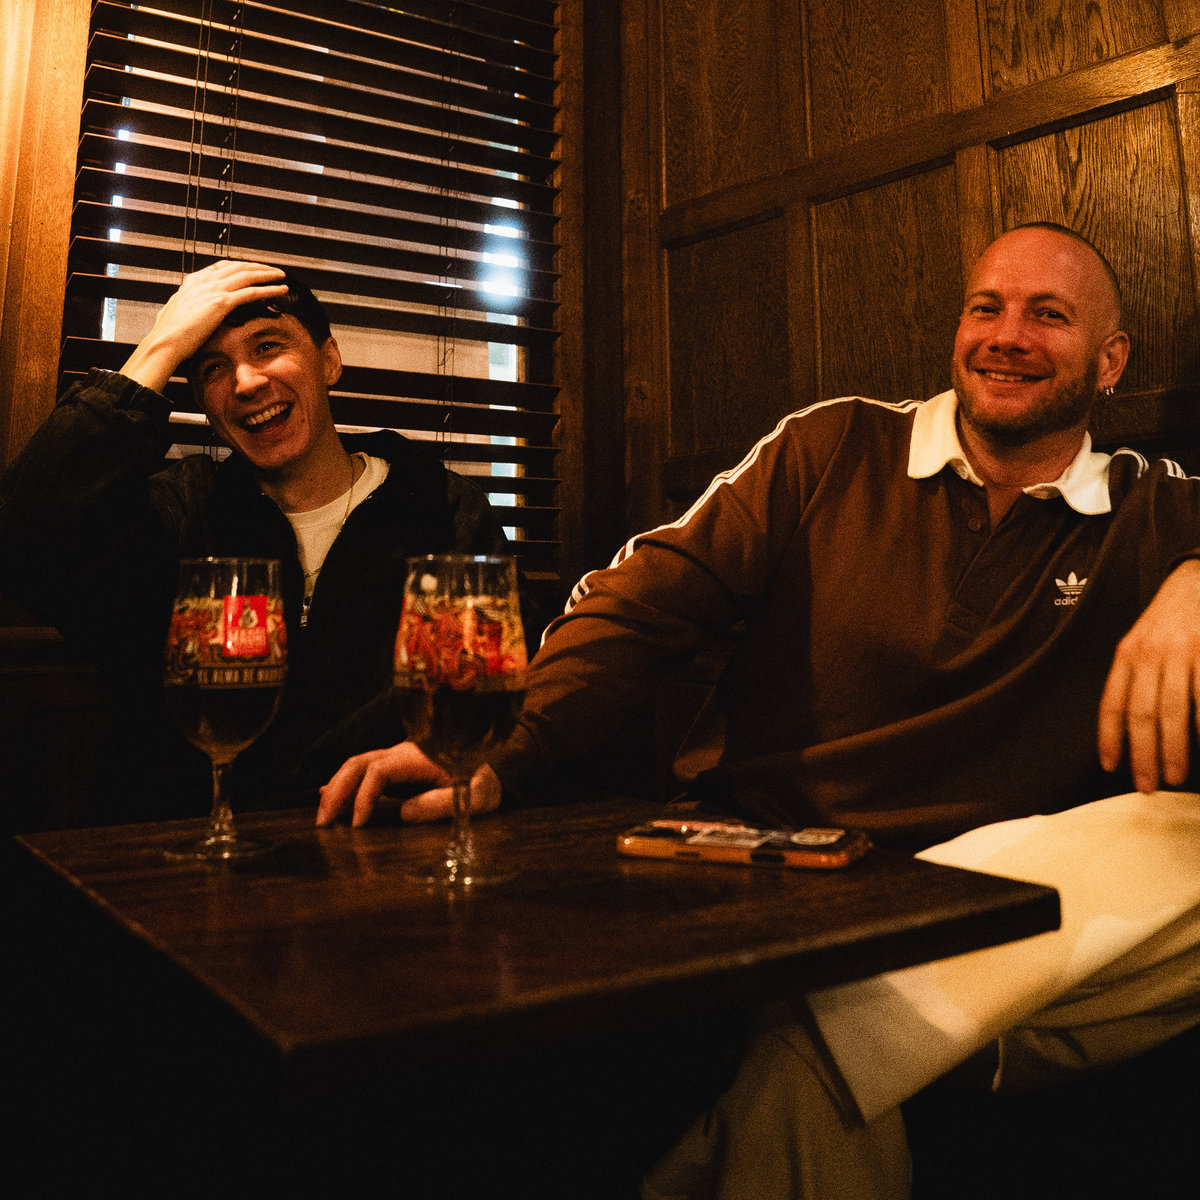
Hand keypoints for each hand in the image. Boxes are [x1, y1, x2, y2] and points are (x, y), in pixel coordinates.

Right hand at [119, 260, 287, 392]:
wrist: (164, 342)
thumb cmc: (168, 334)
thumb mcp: (176, 313)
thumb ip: (187, 307)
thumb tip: (189, 311)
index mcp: (193, 281)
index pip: (222, 266)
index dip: (240, 266)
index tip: (251, 268)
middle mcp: (204, 281)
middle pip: (237, 266)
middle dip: (257, 266)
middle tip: (272, 270)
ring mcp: (213, 289)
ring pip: (247, 275)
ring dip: (267, 274)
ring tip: (281, 276)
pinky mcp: (221, 302)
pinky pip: (252, 292)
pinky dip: (269, 289)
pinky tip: (281, 290)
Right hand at [315, 741, 502, 827]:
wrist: (500, 759)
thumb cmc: (488, 777)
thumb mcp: (474, 794)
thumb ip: (441, 802)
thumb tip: (403, 813)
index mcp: (420, 757)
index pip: (379, 770)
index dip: (364, 796)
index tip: (358, 824)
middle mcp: (404, 753)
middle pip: (359, 763)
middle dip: (337, 790)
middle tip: (323, 822)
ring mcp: (399, 760)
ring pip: (358, 766)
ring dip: (337, 788)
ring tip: (323, 817)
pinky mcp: (399, 771)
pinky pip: (366, 773)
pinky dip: (346, 785)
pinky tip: (327, 795)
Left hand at [1098, 559, 1199, 791]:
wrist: (1196, 580)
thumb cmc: (1169, 622)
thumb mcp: (1141, 644)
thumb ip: (1134, 680)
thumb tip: (1131, 729)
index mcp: (1127, 655)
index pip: (1112, 703)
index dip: (1109, 737)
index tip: (1111, 766)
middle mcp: (1149, 655)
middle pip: (1142, 715)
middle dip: (1143, 754)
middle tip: (1147, 785)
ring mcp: (1181, 653)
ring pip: (1174, 712)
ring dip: (1174, 749)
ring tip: (1174, 776)